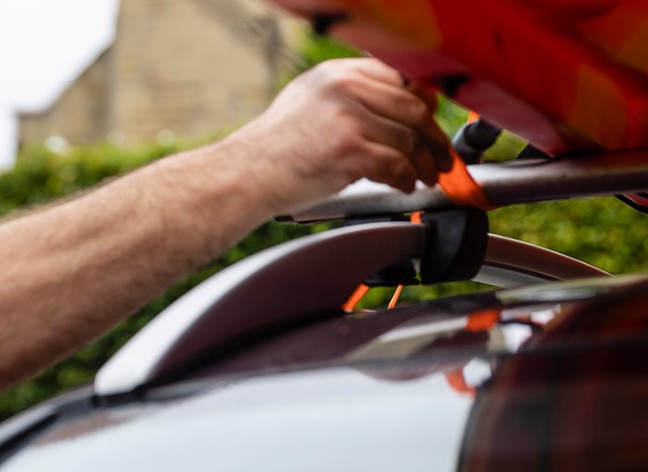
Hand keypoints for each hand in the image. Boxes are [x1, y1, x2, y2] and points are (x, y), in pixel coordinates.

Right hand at [225, 57, 452, 213]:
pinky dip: (406, 179)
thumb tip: (396, 108)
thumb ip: (349, 96)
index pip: (401, 77)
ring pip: (409, 139)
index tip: (430, 121)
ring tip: (424, 176)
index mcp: (336, 73)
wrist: (245, 174)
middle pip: (413, 108)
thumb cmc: (274, 148)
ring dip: (424, 163)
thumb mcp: (309, 102)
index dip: (425, 102)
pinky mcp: (349, 150)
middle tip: (439, 156)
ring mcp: (346, 118)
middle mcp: (343, 88)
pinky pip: (396, 164)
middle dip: (433, 137)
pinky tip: (404, 185)